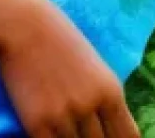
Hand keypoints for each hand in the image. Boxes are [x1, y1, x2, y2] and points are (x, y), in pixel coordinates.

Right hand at [0, 0, 138, 137]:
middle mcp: (92, 106)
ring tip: (69, 135)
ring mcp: (65, 116)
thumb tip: (110, 127)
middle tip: (87, 136)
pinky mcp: (37, 123)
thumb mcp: (95, 68)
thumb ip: (103, 98)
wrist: (27, 27)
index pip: (128, 136)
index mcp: (111, 91)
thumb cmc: (61, 42)